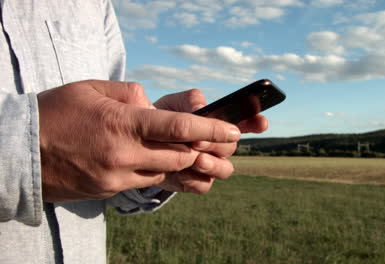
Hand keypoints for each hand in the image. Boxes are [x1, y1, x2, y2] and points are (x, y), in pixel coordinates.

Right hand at [38, 80, 239, 201]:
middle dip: (202, 151)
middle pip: (181, 157)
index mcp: (123, 123)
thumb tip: (153, 104)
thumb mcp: (91, 89)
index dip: (211, 130)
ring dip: (181, 163)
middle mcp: (125, 154)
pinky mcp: (108, 191)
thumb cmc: (54, 113)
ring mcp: (117, 177)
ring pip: (166, 173)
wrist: (18, 152)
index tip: (233, 131)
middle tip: (216, 143)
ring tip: (190, 154)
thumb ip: (130, 94)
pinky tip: (156, 164)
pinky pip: (144, 183)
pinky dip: (156, 172)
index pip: (180, 128)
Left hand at [153, 89, 267, 192]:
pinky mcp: (196, 182)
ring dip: (213, 165)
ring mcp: (210, 165)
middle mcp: (219, 145)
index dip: (256, 122)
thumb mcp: (172, 104)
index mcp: (218, 124)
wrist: (140, 143)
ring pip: (225, 170)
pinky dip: (194, 180)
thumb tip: (200, 107)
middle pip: (231, 147)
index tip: (262, 122)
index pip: (246, 122)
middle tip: (198, 141)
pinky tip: (180, 174)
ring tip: (197, 159)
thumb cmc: (161, 119)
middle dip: (217, 143)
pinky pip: (204, 185)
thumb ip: (188, 101)